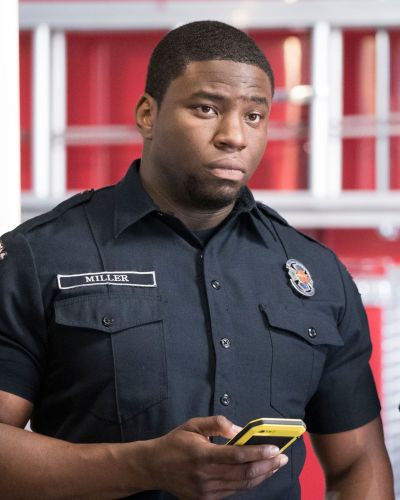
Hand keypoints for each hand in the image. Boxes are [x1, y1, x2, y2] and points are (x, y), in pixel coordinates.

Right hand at [143, 415, 287, 498]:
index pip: (237, 456)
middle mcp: (205, 476)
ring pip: (242, 485)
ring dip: (262, 475)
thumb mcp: (193, 425)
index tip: (275, 448)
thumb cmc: (175, 442)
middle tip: (283, 457)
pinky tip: (258, 473)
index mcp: (202, 455)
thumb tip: (240, 429)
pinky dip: (248, 482)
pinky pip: (233, 491)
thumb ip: (217, 423)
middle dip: (267, 465)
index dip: (258, 453)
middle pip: (244, 473)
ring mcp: (206, 492)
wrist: (154, 467)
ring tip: (275, 465)